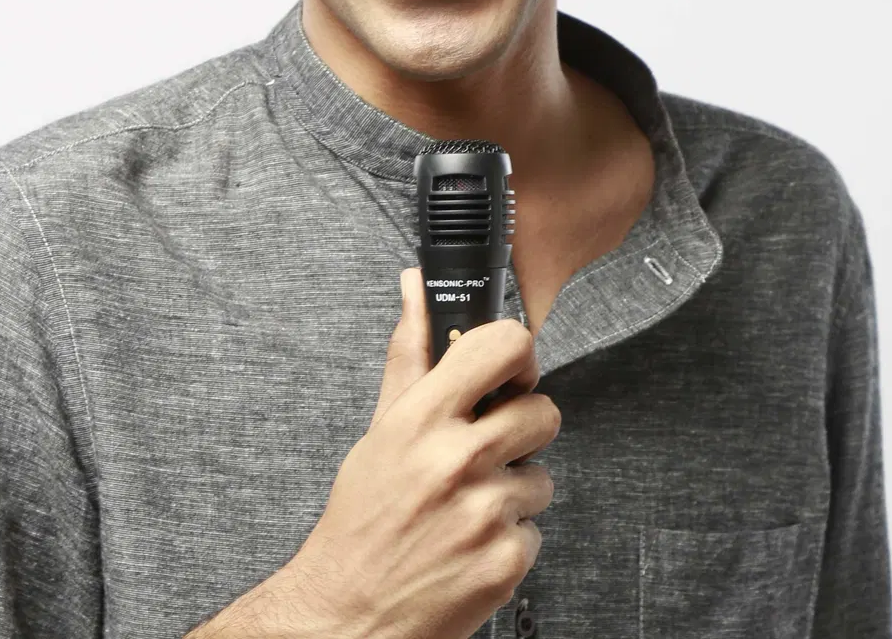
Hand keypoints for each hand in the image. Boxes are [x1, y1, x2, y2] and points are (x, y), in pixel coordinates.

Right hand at [281, 265, 559, 638]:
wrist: (348, 614)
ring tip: (466, 506)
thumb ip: (411, 355)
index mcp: (422, 420)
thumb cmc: (362, 520)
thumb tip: (416, 285)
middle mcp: (456, 461)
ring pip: (541, 476)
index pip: (502, 346)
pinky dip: (508, 539)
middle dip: (520, 429)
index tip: (508, 368)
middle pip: (543, 411)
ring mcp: (485, 512)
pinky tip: (469, 544)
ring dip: (513, 490)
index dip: (515, 353)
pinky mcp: (507, 560)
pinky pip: (535, 530)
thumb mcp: (381, 431)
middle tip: (486, 449)